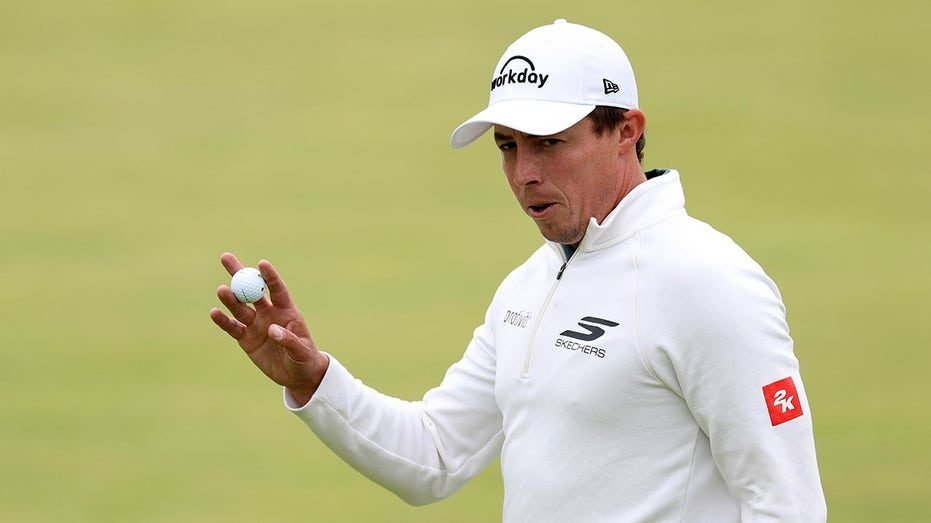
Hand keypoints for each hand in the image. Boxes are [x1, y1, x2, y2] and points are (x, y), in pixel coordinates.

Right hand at [209, 252, 328, 405]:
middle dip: (240, 274)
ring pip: (240, 307)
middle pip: (252, 290)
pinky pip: (233, 327)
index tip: (261, 263)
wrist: (297, 376)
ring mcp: (255, 325)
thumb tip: (272, 329)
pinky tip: (214, 312)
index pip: (277, 290)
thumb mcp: (301, 350)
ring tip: (222, 290)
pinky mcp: (246, 339)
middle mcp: (268, 313)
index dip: (269, 277)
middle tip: (226, 258)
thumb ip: (288, 339)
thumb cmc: (305, 359)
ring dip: (231, 299)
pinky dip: (224, 321)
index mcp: (286, 310)